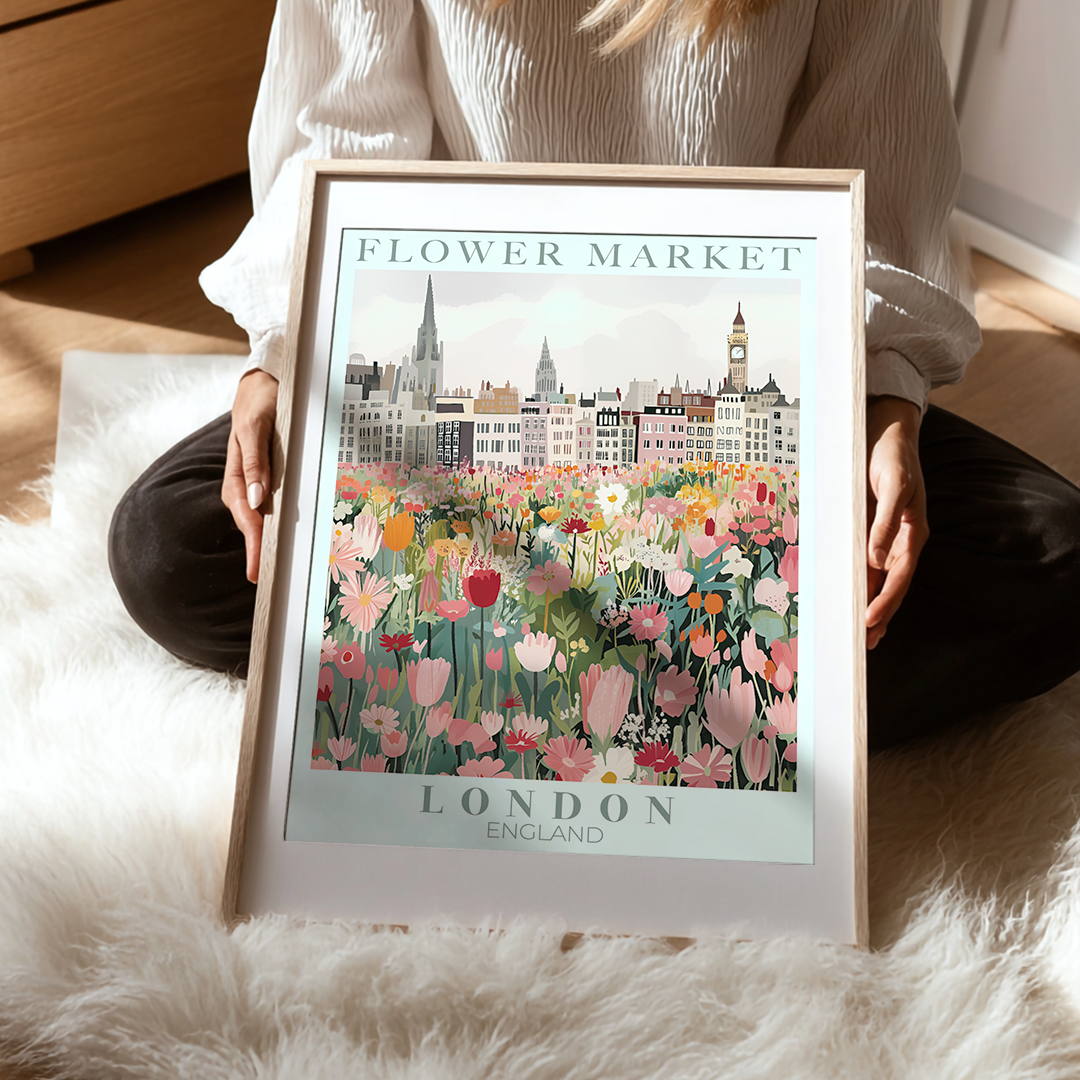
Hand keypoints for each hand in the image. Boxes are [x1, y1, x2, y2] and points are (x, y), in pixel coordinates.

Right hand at [222, 369, 278, 583]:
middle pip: (253, 525)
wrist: (265, 382)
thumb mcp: (256, 426)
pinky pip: (274, 507)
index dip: (253, 545)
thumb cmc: (260, 401)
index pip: (246, 517)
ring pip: (264, 519)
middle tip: (270, 584)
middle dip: (261, 554)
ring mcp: (258, 482)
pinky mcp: (271, 479)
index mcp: (237, 475)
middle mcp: (246, 484)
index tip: (258, 571)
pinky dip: (279, 525)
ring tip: (279, 572)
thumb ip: (254, 461)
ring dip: (269, 543)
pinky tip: (289, 539)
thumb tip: (256, 499)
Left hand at [865, 396, 928, 649]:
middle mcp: (900, 540)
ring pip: (877, 579)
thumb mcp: (893, 484)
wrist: (886, 431)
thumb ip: (886, 520)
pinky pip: (864, 564)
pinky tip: (849, 599)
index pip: (899, 576)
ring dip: (869, 605)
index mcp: (913, 533)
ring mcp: (885, 537)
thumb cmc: (894, 455)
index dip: (886, 600)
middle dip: (879, 615)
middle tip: (863, 645)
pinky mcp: (869, 529)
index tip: (870, 621)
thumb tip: (876, 559)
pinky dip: (858, 584)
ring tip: (860, 636)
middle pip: (890, 586)